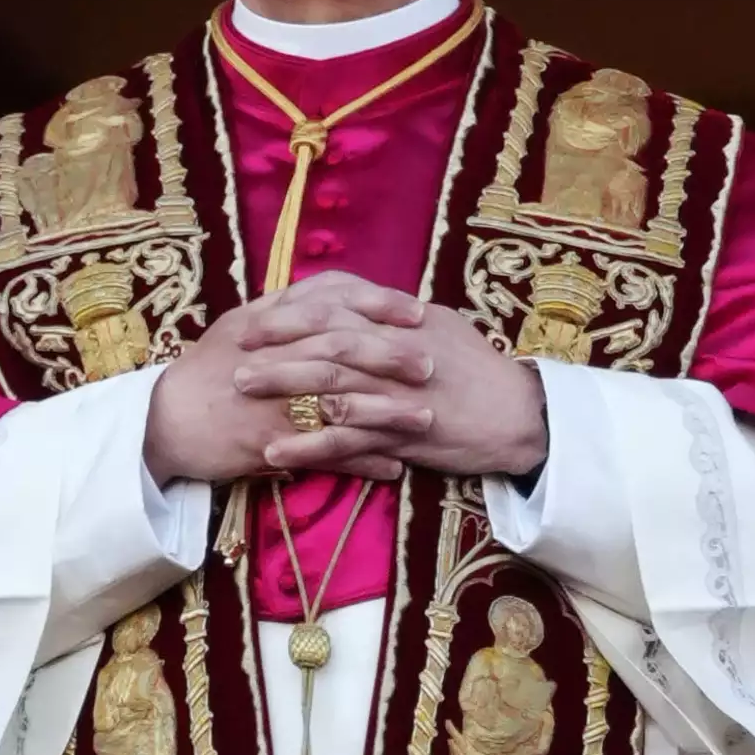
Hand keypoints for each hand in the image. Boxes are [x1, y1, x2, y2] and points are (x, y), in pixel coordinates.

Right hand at [143, 271, 435, 486]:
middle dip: (390, 355)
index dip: (376, 303)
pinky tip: (393, 466)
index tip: (416, 311)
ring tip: (427, 419)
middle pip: (340, 347)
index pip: (330, 300)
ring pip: (338, 401)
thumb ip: (287, 309)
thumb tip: (334, 293)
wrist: (162, 420)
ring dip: (387, 412)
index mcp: (267, 320)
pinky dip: (360, 461)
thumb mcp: (241, 325)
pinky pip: (322, 453)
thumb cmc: (206, 369)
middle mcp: (271, 354)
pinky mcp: (267, 442)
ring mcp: (270, 399)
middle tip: (432, 365)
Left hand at [263, 300, 546, 480]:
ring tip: (241, 390)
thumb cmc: (479, 369)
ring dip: (282, 389)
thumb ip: (395, 316)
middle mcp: (399, 353)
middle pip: (328, 342)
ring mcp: (399, 396)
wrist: (519, 416)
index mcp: (406, 323)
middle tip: (236, 349)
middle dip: (277, 345)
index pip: (341, 307)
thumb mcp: (440, 327)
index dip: (295, 311)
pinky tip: (274, 452)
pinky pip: (348, 442)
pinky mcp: (402, 438)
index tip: (257, 316)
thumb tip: (354, 302)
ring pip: (332, 387)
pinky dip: (309, 446)